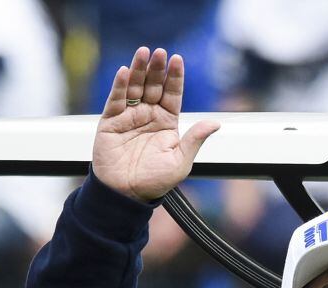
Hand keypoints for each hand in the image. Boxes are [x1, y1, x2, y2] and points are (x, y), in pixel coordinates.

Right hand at [93, 46, 218, 201]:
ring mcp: (129, 116)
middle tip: (161, 52)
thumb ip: (195, 139)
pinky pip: (116, 100)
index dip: (175, 77)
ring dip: (139, 69)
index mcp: (167, 123)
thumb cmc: (155, 181)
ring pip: (135, 87)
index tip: (178, 59)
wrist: (127, 194)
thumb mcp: (181, 160)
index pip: (172, 94)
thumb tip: (216, 123)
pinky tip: (126, 72)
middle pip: (153, 86)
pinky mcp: (111, 121)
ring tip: (144, 53)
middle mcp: (148, 116)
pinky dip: (120, 86)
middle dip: (157, 69)